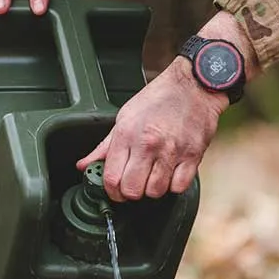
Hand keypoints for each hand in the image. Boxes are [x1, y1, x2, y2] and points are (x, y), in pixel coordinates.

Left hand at [77, 59, 227, 200]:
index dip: (112, 191)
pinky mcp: (192, 156)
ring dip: (153, 189)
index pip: (111, 178)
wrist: (194, 86)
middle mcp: (148, 144)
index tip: (116, 190)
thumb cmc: (160, 99)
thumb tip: (85, 164)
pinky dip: (174, 185)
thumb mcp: (125, 117)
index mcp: (127, 134)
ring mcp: (171, 151)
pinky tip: (171, 174)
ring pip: (155, 191)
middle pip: (132, 190)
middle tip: (135, 184)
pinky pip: (179, 187)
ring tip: (154, 176)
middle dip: (131, 192)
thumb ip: (105, 146)